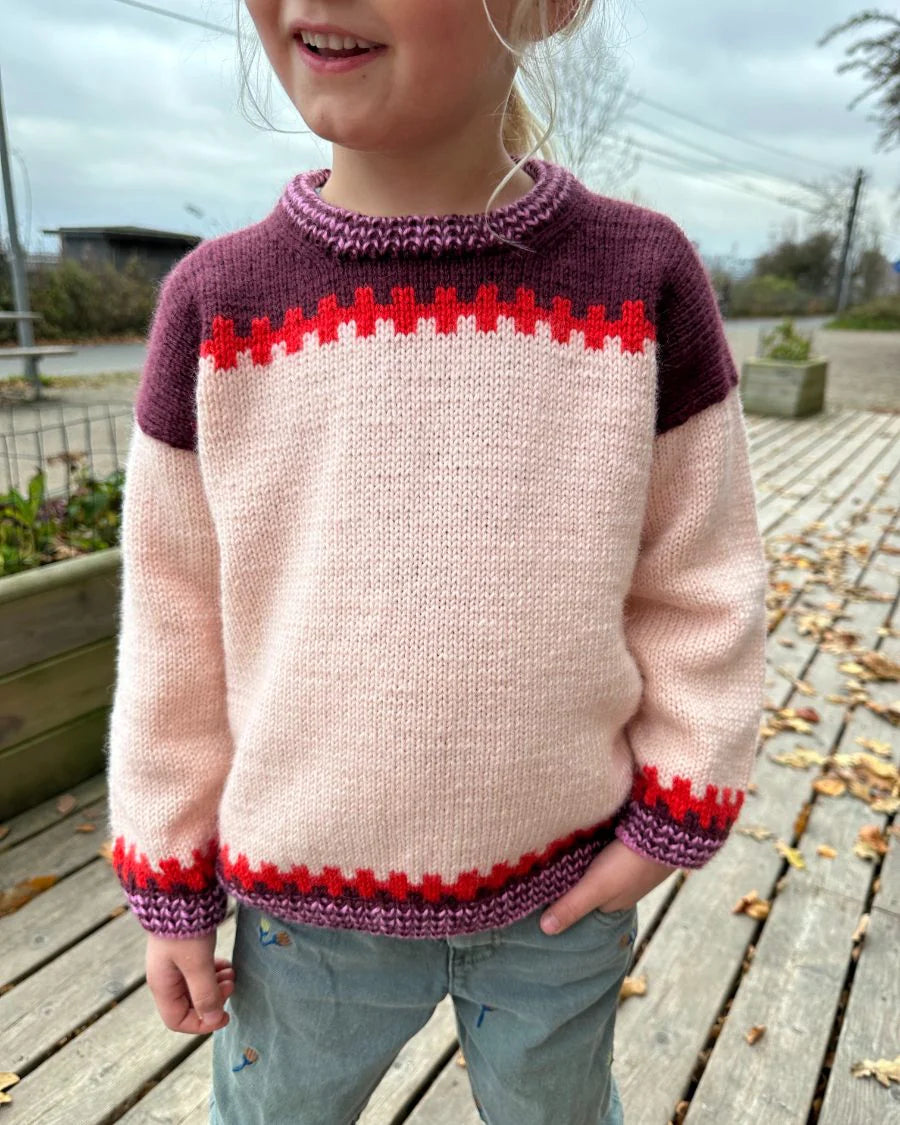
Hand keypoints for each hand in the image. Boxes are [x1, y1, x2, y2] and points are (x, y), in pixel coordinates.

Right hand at [146, 930, 234, 1033]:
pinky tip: (225, 963)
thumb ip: (205, 994)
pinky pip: (199, 970)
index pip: (177, 1020)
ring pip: (196, 986)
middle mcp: (165, 977)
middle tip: (231, 985)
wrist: (180, 892)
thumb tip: (214, 1020)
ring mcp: (174, 962)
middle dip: (212, 1000)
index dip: (201, 1024)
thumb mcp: (197, 964)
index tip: (225, 1016)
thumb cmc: (186, 930)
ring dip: (215, 984)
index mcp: (162, 985)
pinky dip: (213, 971)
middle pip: (189, 1004)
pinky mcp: (184, 949)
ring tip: (231, 973)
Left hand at [540, 838, 677, 934]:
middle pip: (590, 886)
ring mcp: (629, 866)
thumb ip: (571, 907)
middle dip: (573, 878)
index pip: (582, 905)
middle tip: (545, 863)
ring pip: (598, 867)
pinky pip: (608, 848)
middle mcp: (622, 888)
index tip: (541, 888)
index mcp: (613, 903)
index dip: (564, 898)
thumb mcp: (596, 888)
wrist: (665, 832)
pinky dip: (597, 844)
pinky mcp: (633, 844)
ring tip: (559, 847)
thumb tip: (545, 930)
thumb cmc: (628, 864)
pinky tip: (585, 834)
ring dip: (584, 860)